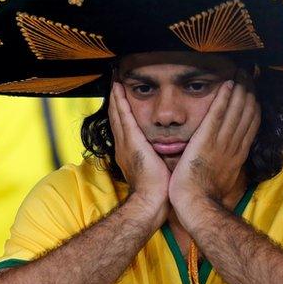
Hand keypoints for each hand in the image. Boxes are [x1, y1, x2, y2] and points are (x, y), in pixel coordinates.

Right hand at [108, 82, 169, 218]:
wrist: (151, 202)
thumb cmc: (157, 191)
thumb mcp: (155, 170)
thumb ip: (157, 158)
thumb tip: (168, 152)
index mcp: (129, 152)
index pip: (124, 127)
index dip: (121, 111)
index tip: (122, 97)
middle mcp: (123, 146)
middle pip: (117, 117)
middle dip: (116, 100)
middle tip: (114, 83)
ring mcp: (125, 144)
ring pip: (118, 114)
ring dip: (116, 96)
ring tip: (115, 81)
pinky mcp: (131, 142)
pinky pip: (125, 117)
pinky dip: (121, 103)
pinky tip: (119, 90)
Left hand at [169, 80, 259, 218]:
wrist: (196, 204)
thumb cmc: (203, 196)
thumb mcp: (221, 179)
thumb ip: (225, 165)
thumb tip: (228, 159)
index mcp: (236, 156)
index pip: (250, 127)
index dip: (253, 109)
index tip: (253, 95)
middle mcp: (233, 147)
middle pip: (246, 116)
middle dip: (249, 95)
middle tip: (250, 78)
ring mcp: (221, 143)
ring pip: (235, 112)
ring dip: (239, 92)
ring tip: (241, 75)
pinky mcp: (206, 141)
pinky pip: (217, 116)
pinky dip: (223, 99)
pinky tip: (227, 85)